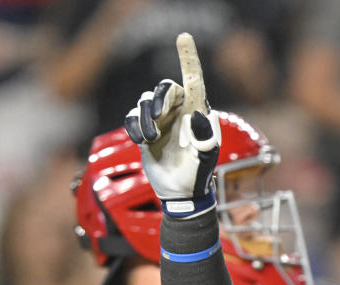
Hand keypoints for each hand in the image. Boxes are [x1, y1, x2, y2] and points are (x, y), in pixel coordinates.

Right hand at [124, 33, 220, 217]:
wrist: (181, 193)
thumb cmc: (198, 174)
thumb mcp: (206, 158)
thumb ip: (205, 139)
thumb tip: (197, 115)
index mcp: (197, 112)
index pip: (193, 80)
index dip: (188, 58)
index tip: (184, 37)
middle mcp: (179, 112)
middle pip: (165, 88)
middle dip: (160, 98)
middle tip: (159, 117)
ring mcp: (161, 121)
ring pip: (145, 101)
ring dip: (146, 117)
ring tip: (151, 138)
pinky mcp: (146, 131)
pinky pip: (133, 117)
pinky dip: (134, 125)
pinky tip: (142, 141)